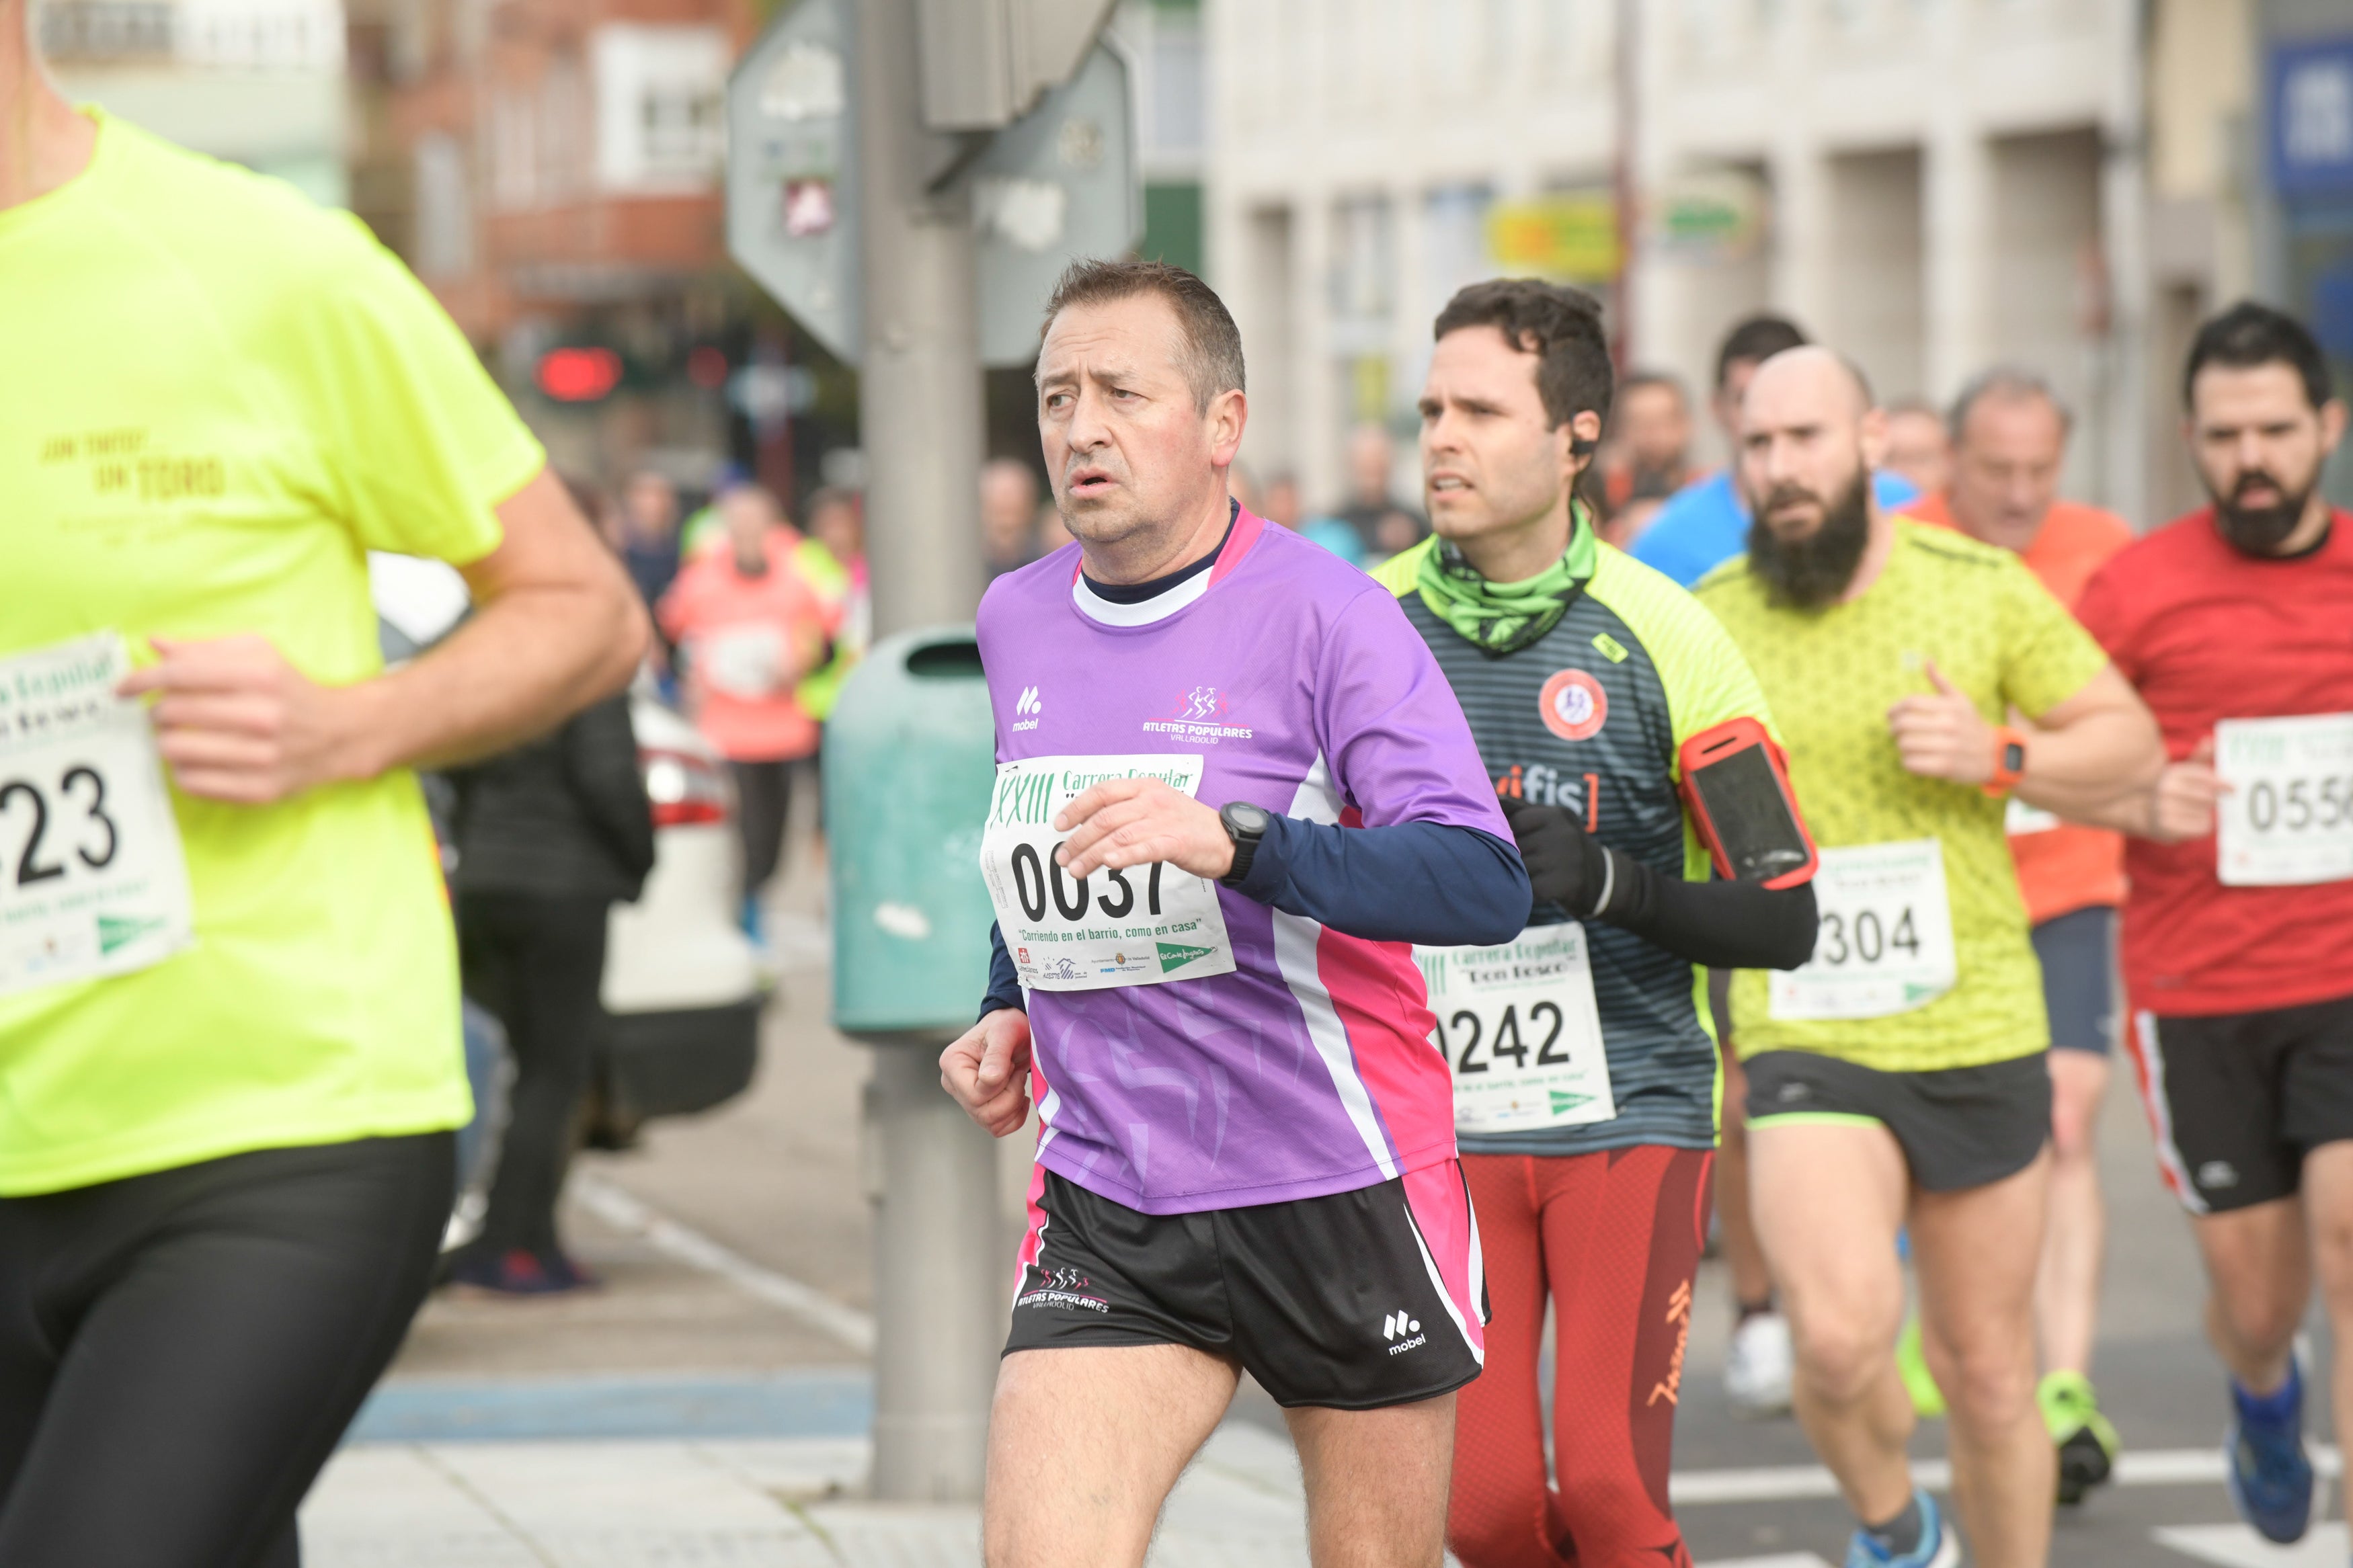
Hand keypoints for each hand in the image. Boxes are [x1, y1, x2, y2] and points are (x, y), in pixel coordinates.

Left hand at [117, 635, 372, 803]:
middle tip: (163, 713)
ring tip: (178, 736)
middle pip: (172, 712)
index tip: (123, 688)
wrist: (343, 733)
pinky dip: (184, 770)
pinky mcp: (260, 789)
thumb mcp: (259, 655)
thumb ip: (206, 649)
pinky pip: (193, 782)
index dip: (141, 680)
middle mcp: (264, 716)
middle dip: (157, 712)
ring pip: (176, 750)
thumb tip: (156, 645)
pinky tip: (196, 760)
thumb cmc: (291, 690)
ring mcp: (263, 756)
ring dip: (167, 742)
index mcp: (261, 676)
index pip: (180, 675)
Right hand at [939, 1009, 1033, 1136]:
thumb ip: (997, 1054)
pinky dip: (1015, 1117)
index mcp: (952, 1063)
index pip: (975, 1095)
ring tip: (1017, 1081)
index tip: (1010, 1063)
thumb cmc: (1008, 1026)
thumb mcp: (1006, 1032)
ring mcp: (965, 1099)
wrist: (1015, 1031)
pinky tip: (1020, 1097)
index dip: (1001, 1085)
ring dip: (1014, 1106)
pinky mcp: (979, 1109)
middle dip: (1010, 1097)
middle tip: (1017, 1073)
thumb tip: (989, 1079)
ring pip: (991, 1123)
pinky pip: (998, 1128)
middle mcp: (953, 1084)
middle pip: (983, 1113)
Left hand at [1053, 776, 1233, 880]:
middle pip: (1105, 817)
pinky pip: (1145, 848)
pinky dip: (1124, 855)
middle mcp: (1152, 799)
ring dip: (1092, 854)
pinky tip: (1108, 864)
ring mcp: (1164, 820)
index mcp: (1144, 786)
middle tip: (1062, 858)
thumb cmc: (1187, 825)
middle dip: (1078, 839)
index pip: (1102, 792)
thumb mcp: (1157, 806)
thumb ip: (1127, 811)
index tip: (1058, 825)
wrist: (1227, 839)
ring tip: (1076, 871)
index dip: (1076, 807)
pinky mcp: (1176, 842)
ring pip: (1118, 836)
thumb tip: (1090, 825)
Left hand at [1500, 796, 1609, 915]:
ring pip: (1520, 866)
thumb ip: (1519, 808)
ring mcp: (1567, 860)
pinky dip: (1528, 890)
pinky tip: (1538, 886)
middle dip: (1512, 854)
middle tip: (1524, 860)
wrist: (1600, 878)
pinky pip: (1529, 888)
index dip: (1508, 833)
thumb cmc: (1561, 845)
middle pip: (1516, 845)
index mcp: (1557, 814)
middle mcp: (1565, 834)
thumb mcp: (1548, 820)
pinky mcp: (1565, 885)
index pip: (1514, 822)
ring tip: (1532, 872)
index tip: (1514, 840)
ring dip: (1518, 873)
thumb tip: (1490, 798)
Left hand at [1887, 660, 1995, 784]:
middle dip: (1893, 728)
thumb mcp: (1960, 700)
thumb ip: (1941, 682)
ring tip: (1907, 745)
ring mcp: (1948, 746)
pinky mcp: (1945, 766)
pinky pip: (1910, 763)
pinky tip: (1915, 758)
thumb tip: (1927, 661)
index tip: (1891, 715)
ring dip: (1901, 746)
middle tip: (1895, 732)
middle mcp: (1949, 725)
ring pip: (1904, 744)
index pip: (1910, 702)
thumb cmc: (1970, 725)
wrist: (1995, 755)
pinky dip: (1907, 761)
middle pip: (1903, 723)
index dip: (1894, 709)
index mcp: (1950, 706)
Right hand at [2145, 735, 2223, 842]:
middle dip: (2211, 800)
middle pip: (2208, 797)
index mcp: (2171, 773)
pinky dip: (2201, 827)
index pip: (2204, 777)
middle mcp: (2166, 789)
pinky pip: (2201, 827)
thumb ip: (2199, 757)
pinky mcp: (2167, 826)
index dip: (2221, 783)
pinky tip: (2190, 823)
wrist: (2144, 814)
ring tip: (2191, 812)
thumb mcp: (2181, 772)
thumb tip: (2210, 740)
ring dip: (2205, 814)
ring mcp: (2164, 808)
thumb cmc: (2171, 791)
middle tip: (2205, 802)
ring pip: (2206, 813)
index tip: (2233, 789)